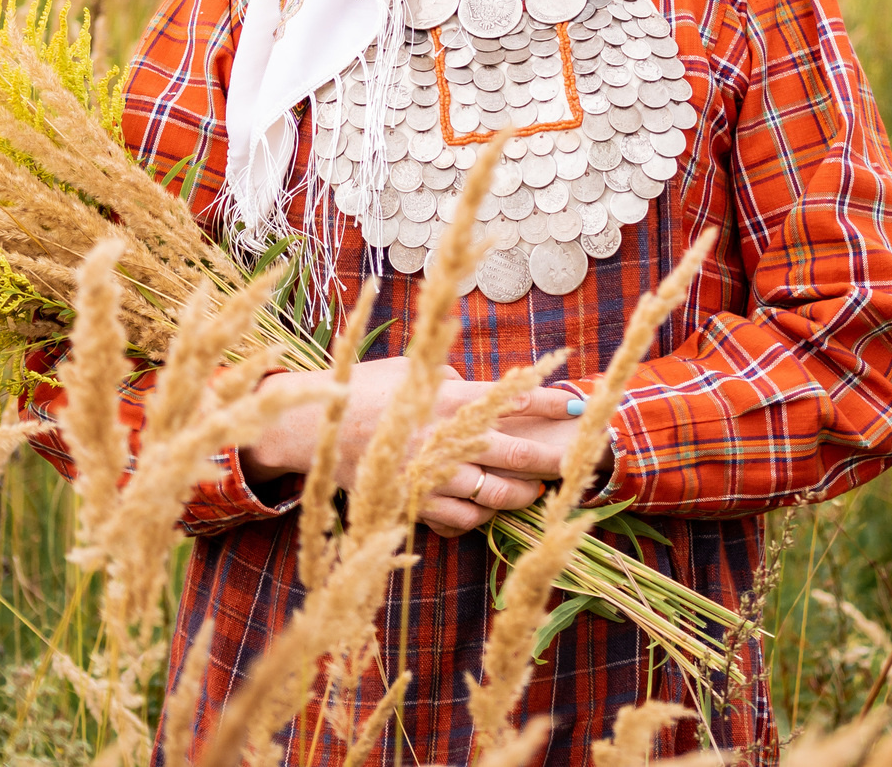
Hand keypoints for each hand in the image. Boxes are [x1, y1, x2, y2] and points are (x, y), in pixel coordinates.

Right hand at [239, 360, 585, 535]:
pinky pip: (460, 519)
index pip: (509, 401)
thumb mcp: (411, 371)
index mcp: (445, 400)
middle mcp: (443, 440)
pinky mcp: (414, 503)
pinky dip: (480, 516)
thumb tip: (479, 386)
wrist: (316, 428)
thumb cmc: (365, 390)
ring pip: (492, 494)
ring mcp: (430, 477)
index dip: (546, 404)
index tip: (574, 405)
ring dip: (520, 494)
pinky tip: (489, 509)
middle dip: (549, 459)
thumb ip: (450, 380)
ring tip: (535, 490)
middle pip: (512, 455)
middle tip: (574, 460)